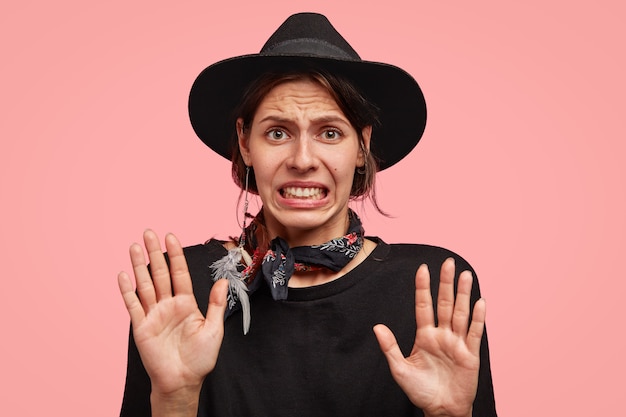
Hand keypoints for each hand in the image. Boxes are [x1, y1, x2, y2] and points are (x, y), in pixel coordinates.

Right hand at [117, 230, 227, 403]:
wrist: (183, 381)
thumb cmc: (200, 359)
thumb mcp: (214, 329)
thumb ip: (216, 304)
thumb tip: (223, 281)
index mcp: (186, 304)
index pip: (179, 273)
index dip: (175, 255)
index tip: (171, 237)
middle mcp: (168, 305)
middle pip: (160, 274)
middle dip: (154, 253)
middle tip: (149, 232)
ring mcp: (153, 315)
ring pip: (145, 285)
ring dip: (139, 266)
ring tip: (134, 246)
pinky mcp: (141, 327)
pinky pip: (133, 306)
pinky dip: (127, 290)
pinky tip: (123, 275)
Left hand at [373, 258, 485, 416]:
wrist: (441, 410)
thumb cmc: (420, 390)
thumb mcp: (400, 369)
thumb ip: (390, 347)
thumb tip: (377, 327)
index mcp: (425, 336)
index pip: (424, 306)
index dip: (423, 288)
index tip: (423, 268)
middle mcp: (442, 335)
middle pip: (445, 304)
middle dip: (446, 283)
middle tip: (448, 262)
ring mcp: (457, 343)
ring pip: (461, 313)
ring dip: (464, 294)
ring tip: (465, 275)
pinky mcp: (470, 354)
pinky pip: (475, 333)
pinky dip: (478, 318)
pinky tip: (480, 302)